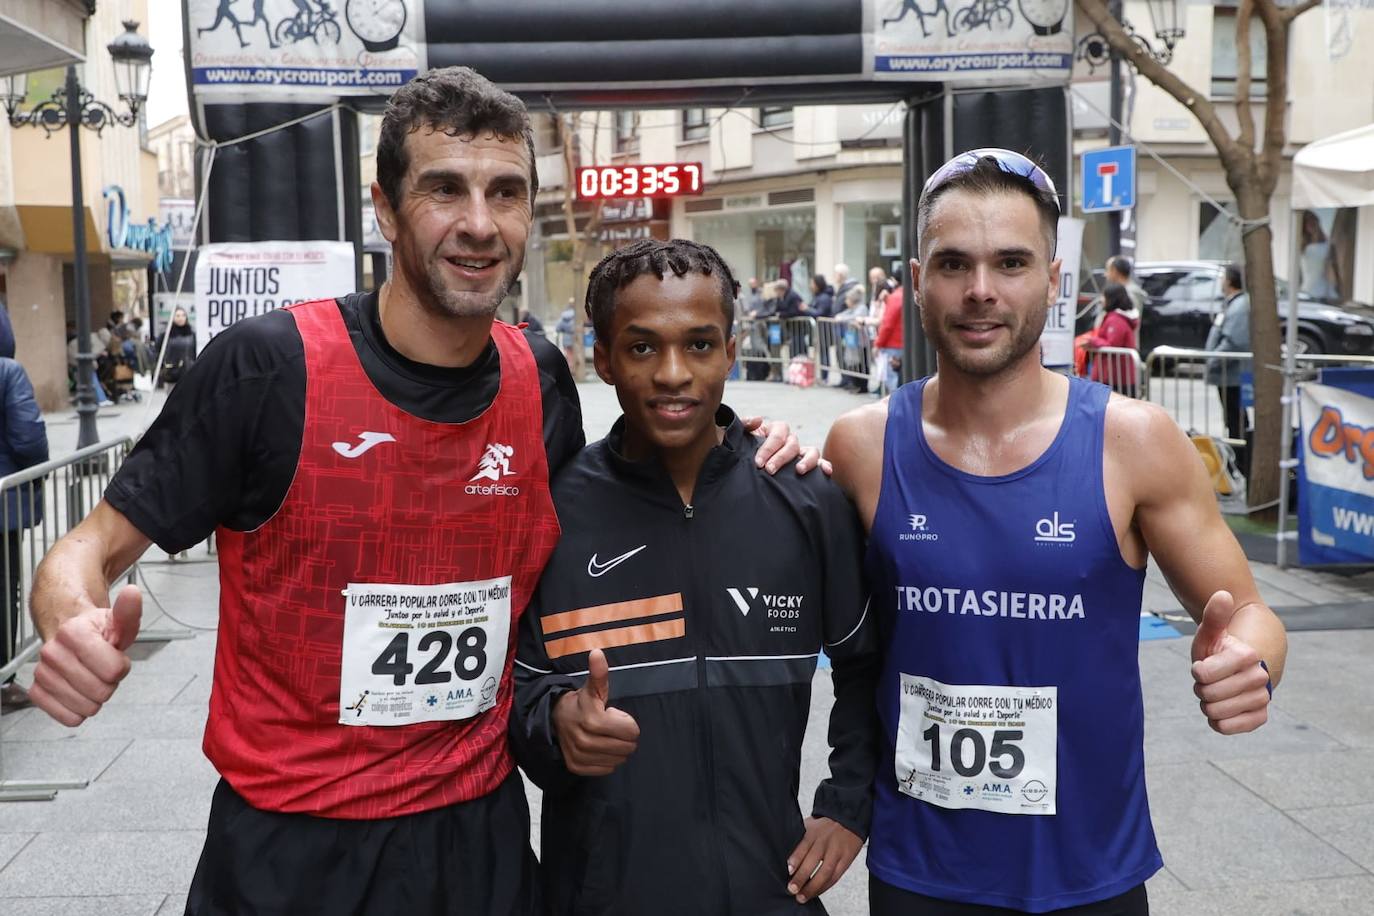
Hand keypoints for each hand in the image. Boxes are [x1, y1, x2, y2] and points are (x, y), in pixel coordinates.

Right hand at [29, 584, 141, 726]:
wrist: (71, 636)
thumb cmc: (97, 631)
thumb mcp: (118, 621)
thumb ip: (128, 612)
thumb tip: (133, 593)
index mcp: (73, 632)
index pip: (114, 671)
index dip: (121, 666)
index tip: (114, 654)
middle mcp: (52, 653)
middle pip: (102, 692)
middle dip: (109, 682)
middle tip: (101, 667)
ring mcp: (42, 674)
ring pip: (87, 708)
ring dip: (95, 697)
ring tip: (90, 676)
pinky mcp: (37, 692)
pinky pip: (69, 718)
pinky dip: (79, 710)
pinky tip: (78, 691)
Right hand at [551, 648, 639, 775]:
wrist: (555, 719)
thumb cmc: (582, 702)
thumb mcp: (593, 688)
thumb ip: (599, 673)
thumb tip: (597, 652)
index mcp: (593, 721)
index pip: (632, 731)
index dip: (627, 722)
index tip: (613, 715)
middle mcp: (586, 741)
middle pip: (627, 748)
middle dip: (624, 736)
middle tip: (611, 727)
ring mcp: (580, 756)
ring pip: (618, 760)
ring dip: (617, 749)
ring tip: (605, 737)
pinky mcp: (577, 767)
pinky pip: (606, 769)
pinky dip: (607, 760)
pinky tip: (599, 748)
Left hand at [741, 416, 830, 475]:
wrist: (746, 464)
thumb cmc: (744, 448)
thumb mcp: (741, 435)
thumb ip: (745, 424)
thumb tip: (759, 419)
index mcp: (776, 430)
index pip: (777, 435)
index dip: (768, 448)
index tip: (758, 462)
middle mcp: (790, 440)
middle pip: (792, 444)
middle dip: (781, 457)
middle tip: (769, 470)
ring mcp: (800, 452)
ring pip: (810, 451)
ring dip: (806, 460)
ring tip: (798, 471)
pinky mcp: (806, 464)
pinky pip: (819, 463)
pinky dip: (824, 466)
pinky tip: (826, 472)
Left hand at [786, 816, 862, 903]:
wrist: (848, 819)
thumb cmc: (824, 826)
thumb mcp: (810, 826)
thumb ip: (799, 839)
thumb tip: (784, 856)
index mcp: (813, 832)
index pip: (803, 846)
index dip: (796, 859)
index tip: (789, 870)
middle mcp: (825, 842)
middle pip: (813, 861)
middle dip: (802, 877)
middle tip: (792, 889)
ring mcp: (836, 852)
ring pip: (825, 872)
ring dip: (813, 887)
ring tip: (802, 896)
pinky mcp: (846, 860)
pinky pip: (835, 877)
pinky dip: (825, 887)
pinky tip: (816, 892)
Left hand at [1191, 590, 1269, 734]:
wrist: (1239, 670)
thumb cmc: (1220, 651)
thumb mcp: (1211, 633)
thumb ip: (1214, 616)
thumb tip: (1223, 594)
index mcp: (1248, 656)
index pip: (1204, 674)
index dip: (1198, 672)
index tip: (1204, 666)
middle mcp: (1260, 678)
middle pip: (1208, 695)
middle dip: (1201, 689)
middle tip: (1209, 681)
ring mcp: (1262, 699)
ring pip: (1215, 712)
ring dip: (1208, 704)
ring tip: (1216, 693)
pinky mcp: (1259, 717)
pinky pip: (1227, 727)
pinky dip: (1218, 721)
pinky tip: (1221, 710)